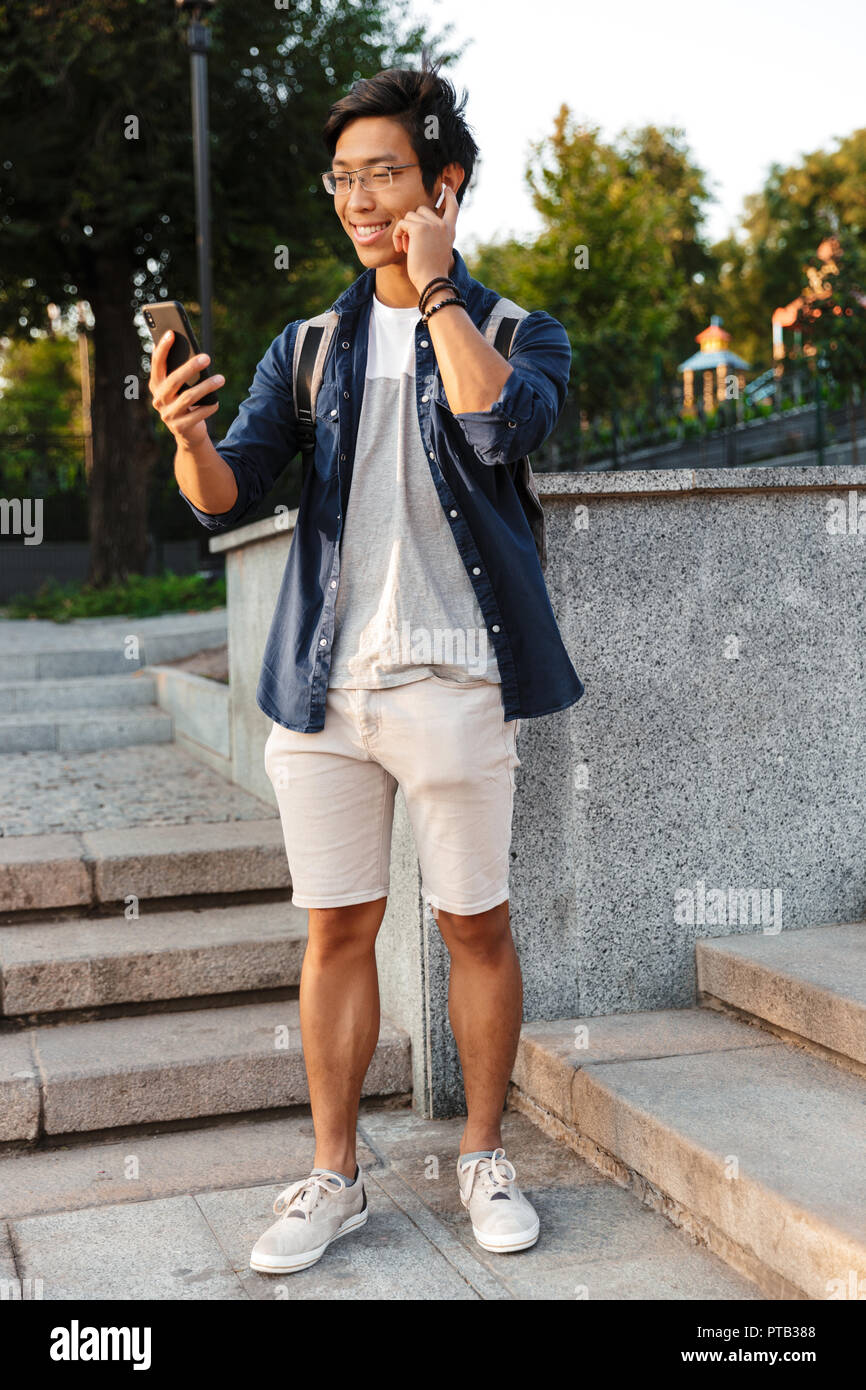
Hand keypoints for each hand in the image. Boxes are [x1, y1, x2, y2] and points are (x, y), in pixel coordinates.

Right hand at [148, 330, 223, 448]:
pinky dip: (208, 407)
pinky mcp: (180, 428)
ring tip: (221, 379)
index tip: (172, 332)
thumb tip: (193, 351)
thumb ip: (180, 372)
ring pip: (188, 397)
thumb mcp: (181, 388)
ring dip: (206, 387)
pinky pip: (197, 415)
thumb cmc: (186, 403)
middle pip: (174, 380)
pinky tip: (216, 402)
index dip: (163, 348)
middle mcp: (158, 400)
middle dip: (190, 367)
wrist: (188, 434)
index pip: (157, 364)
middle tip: (207, 357)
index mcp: (156, 385)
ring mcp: (168, 415)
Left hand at [391, 184, 458, 297]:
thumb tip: (414, 227)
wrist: (432, 282)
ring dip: (404, 230)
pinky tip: (400, 248)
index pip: (453, 208)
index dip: (450, 196)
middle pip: (422, 209)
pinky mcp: (419, 228)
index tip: (446, 188)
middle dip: (412, 224)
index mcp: (450, 231)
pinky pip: (402, 224)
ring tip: (405, 247)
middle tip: (409, 244)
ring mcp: (432, 225)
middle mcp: (443, 225)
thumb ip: (432, 236)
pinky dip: (397, 235)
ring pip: (410, 215)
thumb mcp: (437, 251)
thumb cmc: (431, 273)